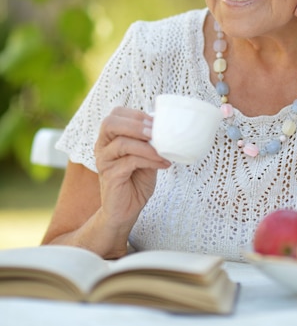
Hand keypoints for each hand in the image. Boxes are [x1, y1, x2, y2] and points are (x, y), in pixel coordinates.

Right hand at [94, 106, 170, 232]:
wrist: (126, 210)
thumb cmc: (136, 180)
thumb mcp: (146, 156)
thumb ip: (149, 141)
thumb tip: (166, 127)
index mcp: (109, 137)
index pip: (115, 114)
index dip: (135, 114)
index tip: (155, 121)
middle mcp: (102, 147)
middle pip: (110, 123)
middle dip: (135, 124)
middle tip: (155, 132)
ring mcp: (104, 161)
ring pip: (122, 143)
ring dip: (146, 145)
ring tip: (163, 151)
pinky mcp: (110, 176)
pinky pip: (130, 162)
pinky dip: (150, 160)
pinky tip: (163, 164)